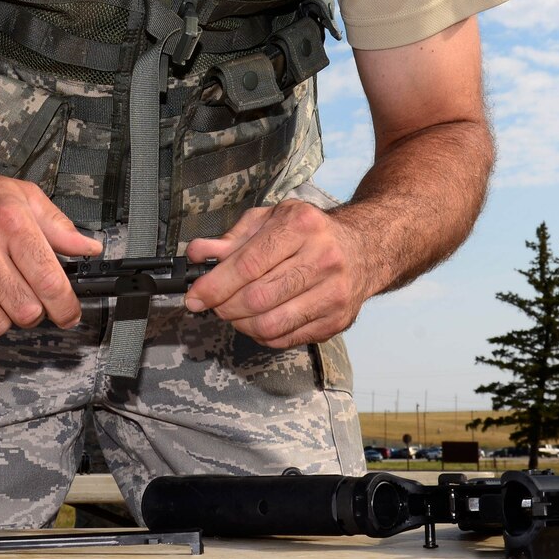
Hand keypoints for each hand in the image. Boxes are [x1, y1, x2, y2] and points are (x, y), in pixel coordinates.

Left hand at [183, 200, 384, 348]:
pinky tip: (257, 320)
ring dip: (241, 324)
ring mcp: (334, 293)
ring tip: (234, 313)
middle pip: (258, 297)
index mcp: (302, 226)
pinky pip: (286, 338)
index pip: (248, 264)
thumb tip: (198, 255)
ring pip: (271, 324)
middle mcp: (322, 258)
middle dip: (224, 306)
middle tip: (213, 304)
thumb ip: (232, 238)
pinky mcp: (337, 320)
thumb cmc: (309, 232)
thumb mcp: (270, 220)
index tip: (195, 296)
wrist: (364, 248)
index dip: (215, 284)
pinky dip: (262, 335)